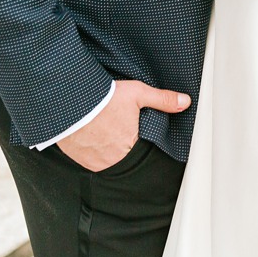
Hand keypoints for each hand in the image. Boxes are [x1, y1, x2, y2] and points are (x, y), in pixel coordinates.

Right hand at [56, 78, 190, 171]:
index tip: (133, 130)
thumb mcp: (138, 93)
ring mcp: (96, 163)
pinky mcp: (81, 161)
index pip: (142, 150)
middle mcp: (114, 160)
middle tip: (117, 128)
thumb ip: (162, 99)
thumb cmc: (105, 98)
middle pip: (124, 156)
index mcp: (131, 147)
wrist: (71, 102)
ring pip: (107, 160)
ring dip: (107, 150)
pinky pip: (91, 160)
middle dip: (123, 145)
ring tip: (104, 130)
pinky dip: (93, 151)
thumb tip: (185, 102)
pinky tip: (92, 136)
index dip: (139, 139)